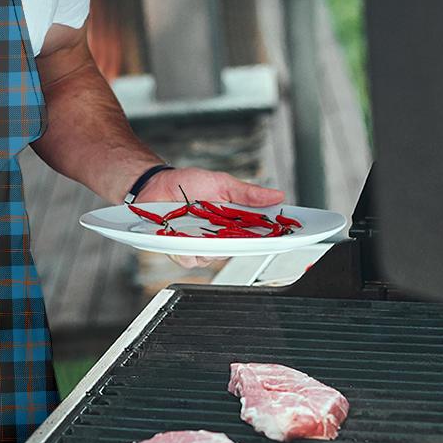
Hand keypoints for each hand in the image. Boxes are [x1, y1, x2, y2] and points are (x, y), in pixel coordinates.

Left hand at [137, 167, 285, 269]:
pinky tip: (182, 235)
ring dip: (209, 244)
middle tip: (233, 228)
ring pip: (213, 258)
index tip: (286, 236)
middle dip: (239, 242)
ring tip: (199, 225)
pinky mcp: (180, 250)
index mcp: (233, 222)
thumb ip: (247, 194)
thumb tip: (277, 195)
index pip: (258, 235)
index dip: (273, 238)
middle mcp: (219, 237)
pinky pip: (189, 259)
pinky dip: (187, 248)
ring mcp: (200, 245)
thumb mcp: (222, 183)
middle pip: (238, 250)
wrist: (156, 184)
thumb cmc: (188, 184)